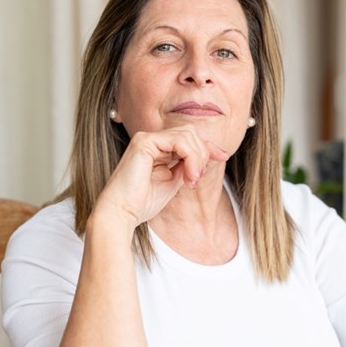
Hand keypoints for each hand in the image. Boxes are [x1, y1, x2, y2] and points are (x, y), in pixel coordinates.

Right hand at [94, 126, 228, 228]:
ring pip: (187, 135)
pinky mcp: (144, 142)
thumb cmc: (142, 203)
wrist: (122, 213)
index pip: (188, 138)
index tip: (223, 156)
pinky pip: (179, 140)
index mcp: (157, 148)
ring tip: (191, 180)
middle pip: (191, 133)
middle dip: (202, 154)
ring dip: (197, 158)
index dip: (208, 146)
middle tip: (195, 179)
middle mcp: (151, 139)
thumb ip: (186, 167)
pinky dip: (190, 157)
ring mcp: (146, 138)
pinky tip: (188, 175)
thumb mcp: (173, 182)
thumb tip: (205, 156)